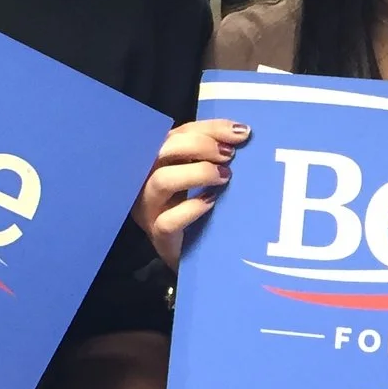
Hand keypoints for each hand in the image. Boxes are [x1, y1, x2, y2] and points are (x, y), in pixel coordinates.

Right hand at [133, 118, 248, 267]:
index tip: (241, 132)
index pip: (178, 134)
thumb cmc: (199, 213)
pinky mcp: (158, 236)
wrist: (193, 259)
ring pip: (161, 181)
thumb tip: (241, 134)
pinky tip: (212, 203)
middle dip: (199, 145)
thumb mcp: (205, 181)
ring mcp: (149, 210)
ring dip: (196, 173)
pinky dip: (191, 208)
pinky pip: (168, 220)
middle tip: (229, 155)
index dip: (208, 129)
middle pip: (162, 150)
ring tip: (225, 177)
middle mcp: (147, 182)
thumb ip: (214, 157)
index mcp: (158, 163)